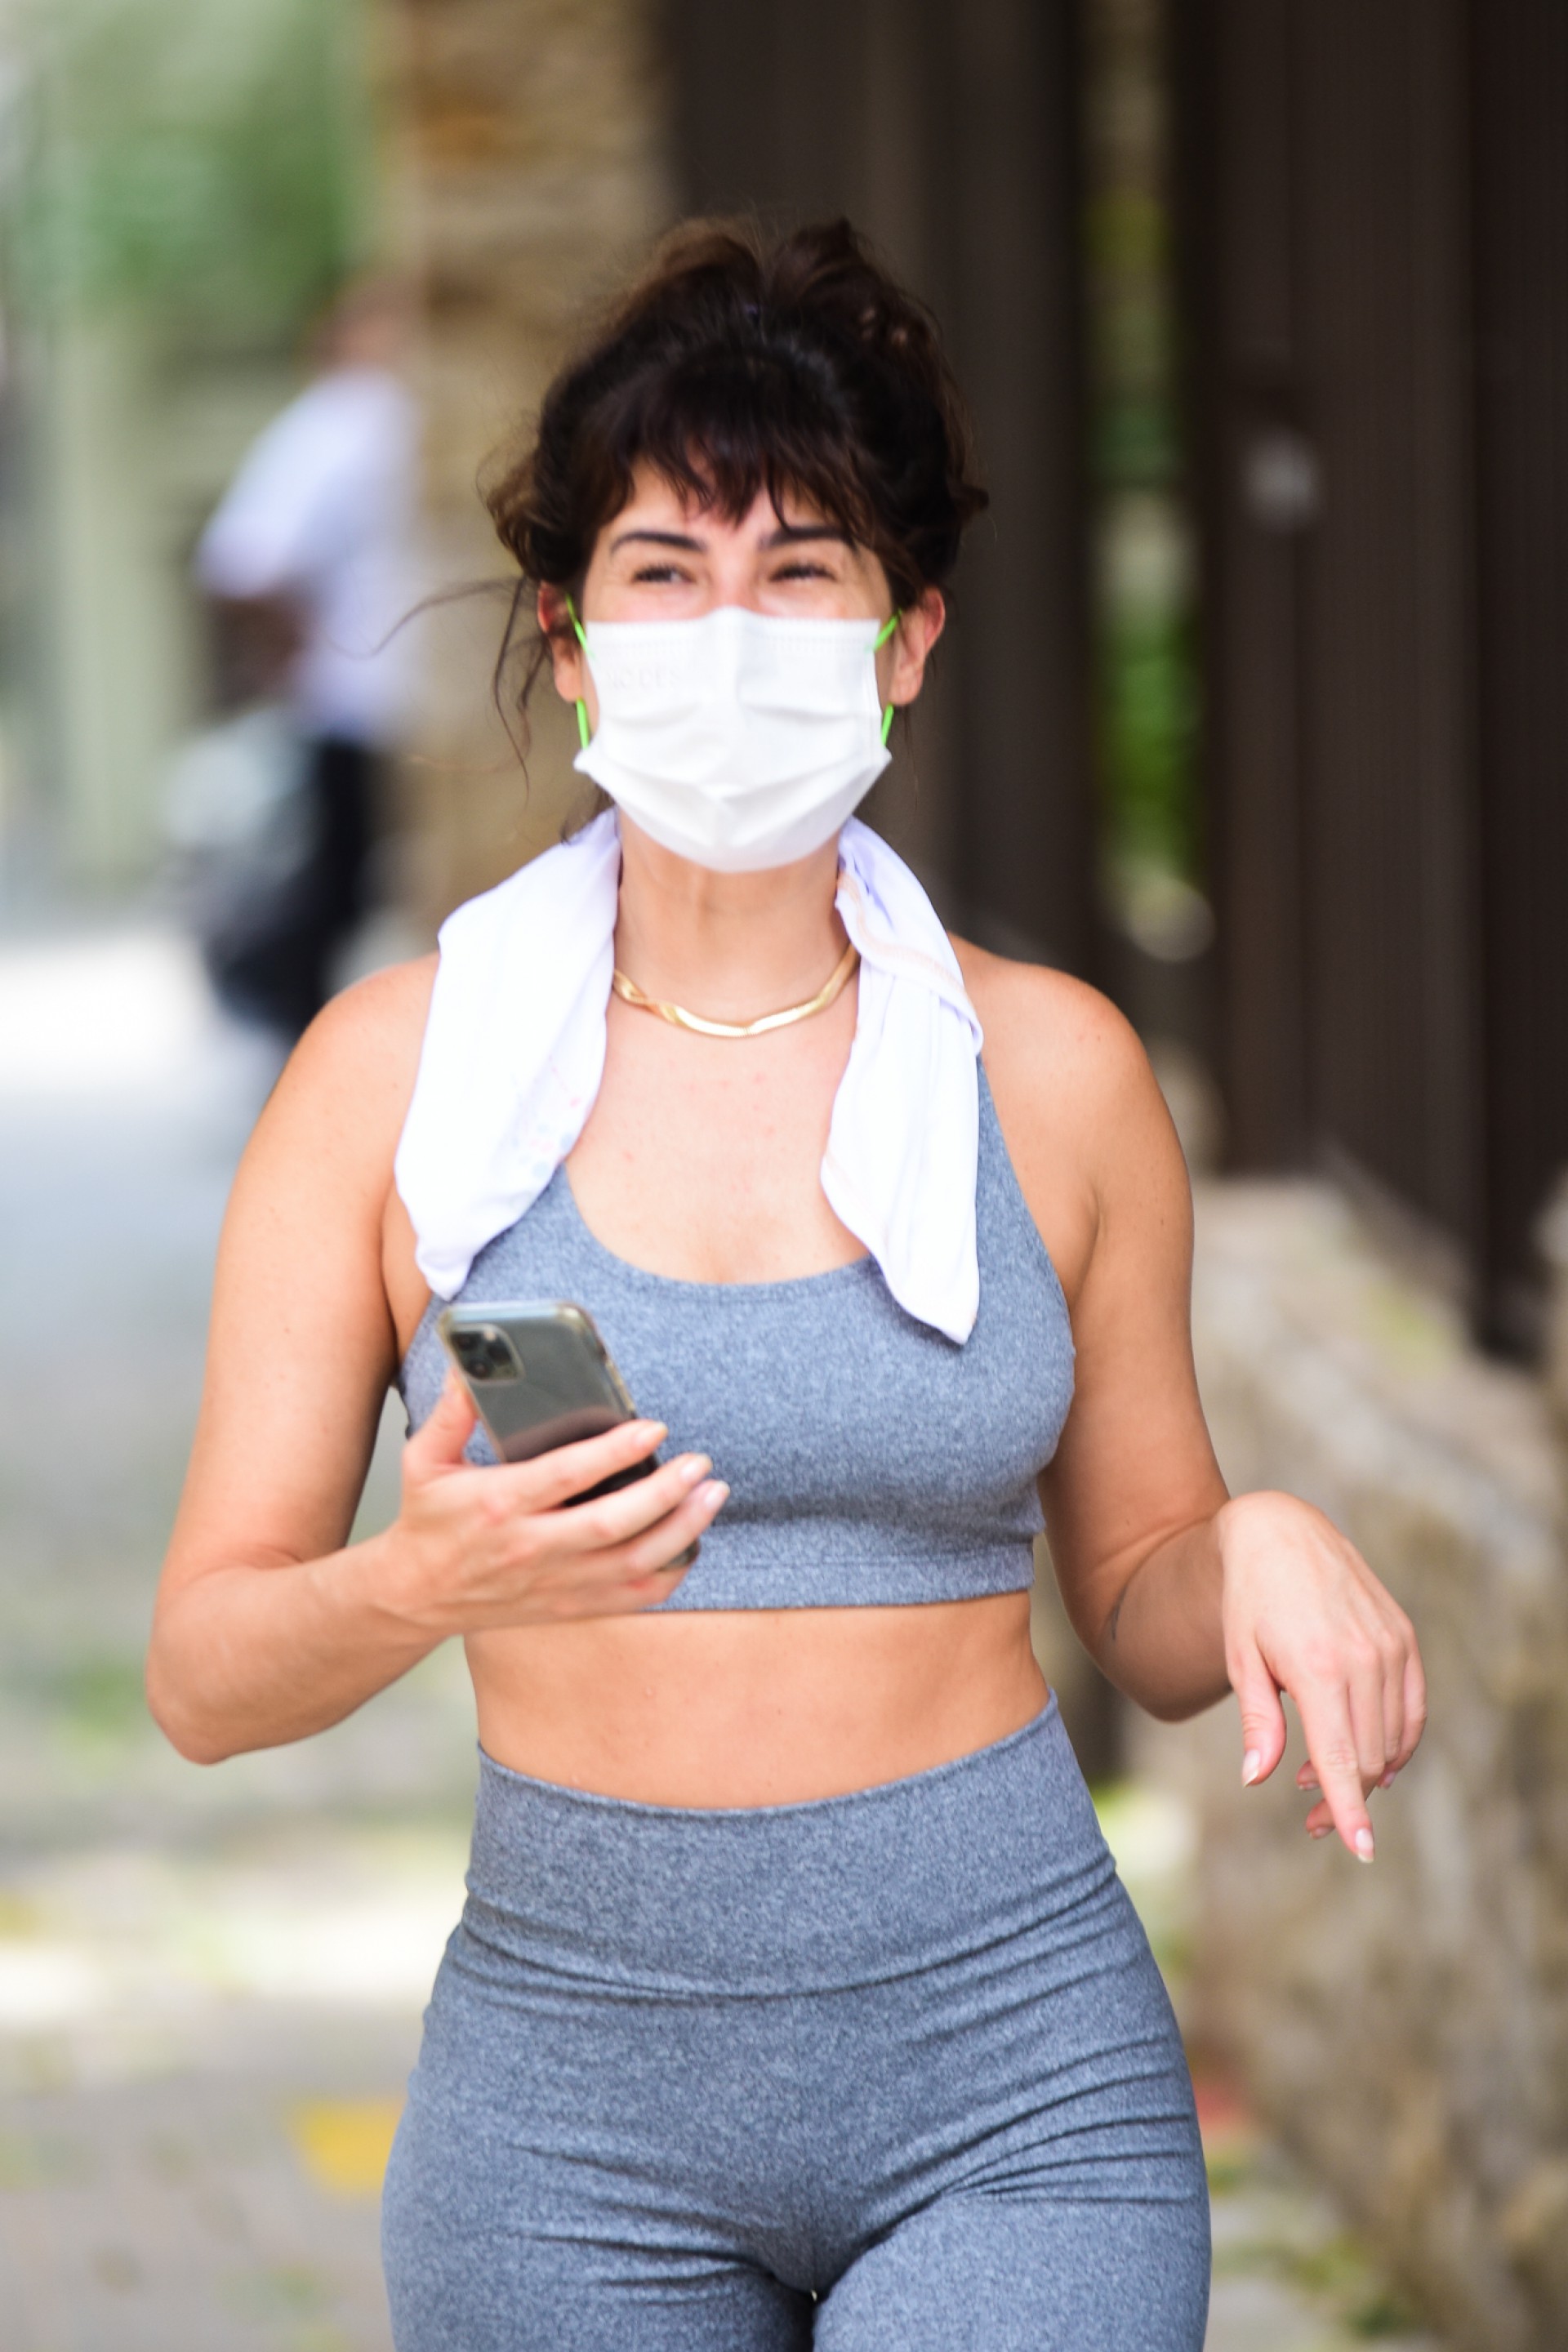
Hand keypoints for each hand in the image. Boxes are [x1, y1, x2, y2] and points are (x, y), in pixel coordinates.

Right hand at [373, 1373, 727, 1635]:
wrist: (415, 1595)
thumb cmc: (428, 1523)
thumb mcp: (424, 1459)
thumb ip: (453, 1411)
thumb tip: (472, 1361)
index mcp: (500, 1504)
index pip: (568, 1475)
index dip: (616, 1450)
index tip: (654, 1428)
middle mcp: (533, 1547)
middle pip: (613, 1523)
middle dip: (666, 1492)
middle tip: (700, 1463)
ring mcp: (555, 1582)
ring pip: (634, 1563)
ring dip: (682, 1529)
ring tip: (711, 1495)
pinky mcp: (569, 1605)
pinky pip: (633, 1597)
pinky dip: (670, 1573)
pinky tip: (690, 1542)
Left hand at [1218, 1490, 1425, 1861]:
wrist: (1281, 1533)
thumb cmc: (1249, 1600)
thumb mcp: (1241, 1660)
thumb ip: (1259, 1723)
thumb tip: (1256, 1780)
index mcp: (1318, 1668)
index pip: (1342, 1757)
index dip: (1350, 1810)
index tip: (1361, 1851)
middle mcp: (1363, 1658)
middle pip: (1369, 1756)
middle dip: (1347, 1799)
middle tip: (1309, 1821)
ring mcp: (1390, 1646)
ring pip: (1393, 1738)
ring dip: (1367, 1773)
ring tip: (1319, 1781)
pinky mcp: (1404, 1638)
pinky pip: (1412, 1708)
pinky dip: (1398, 1742)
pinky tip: (1372, 1759)